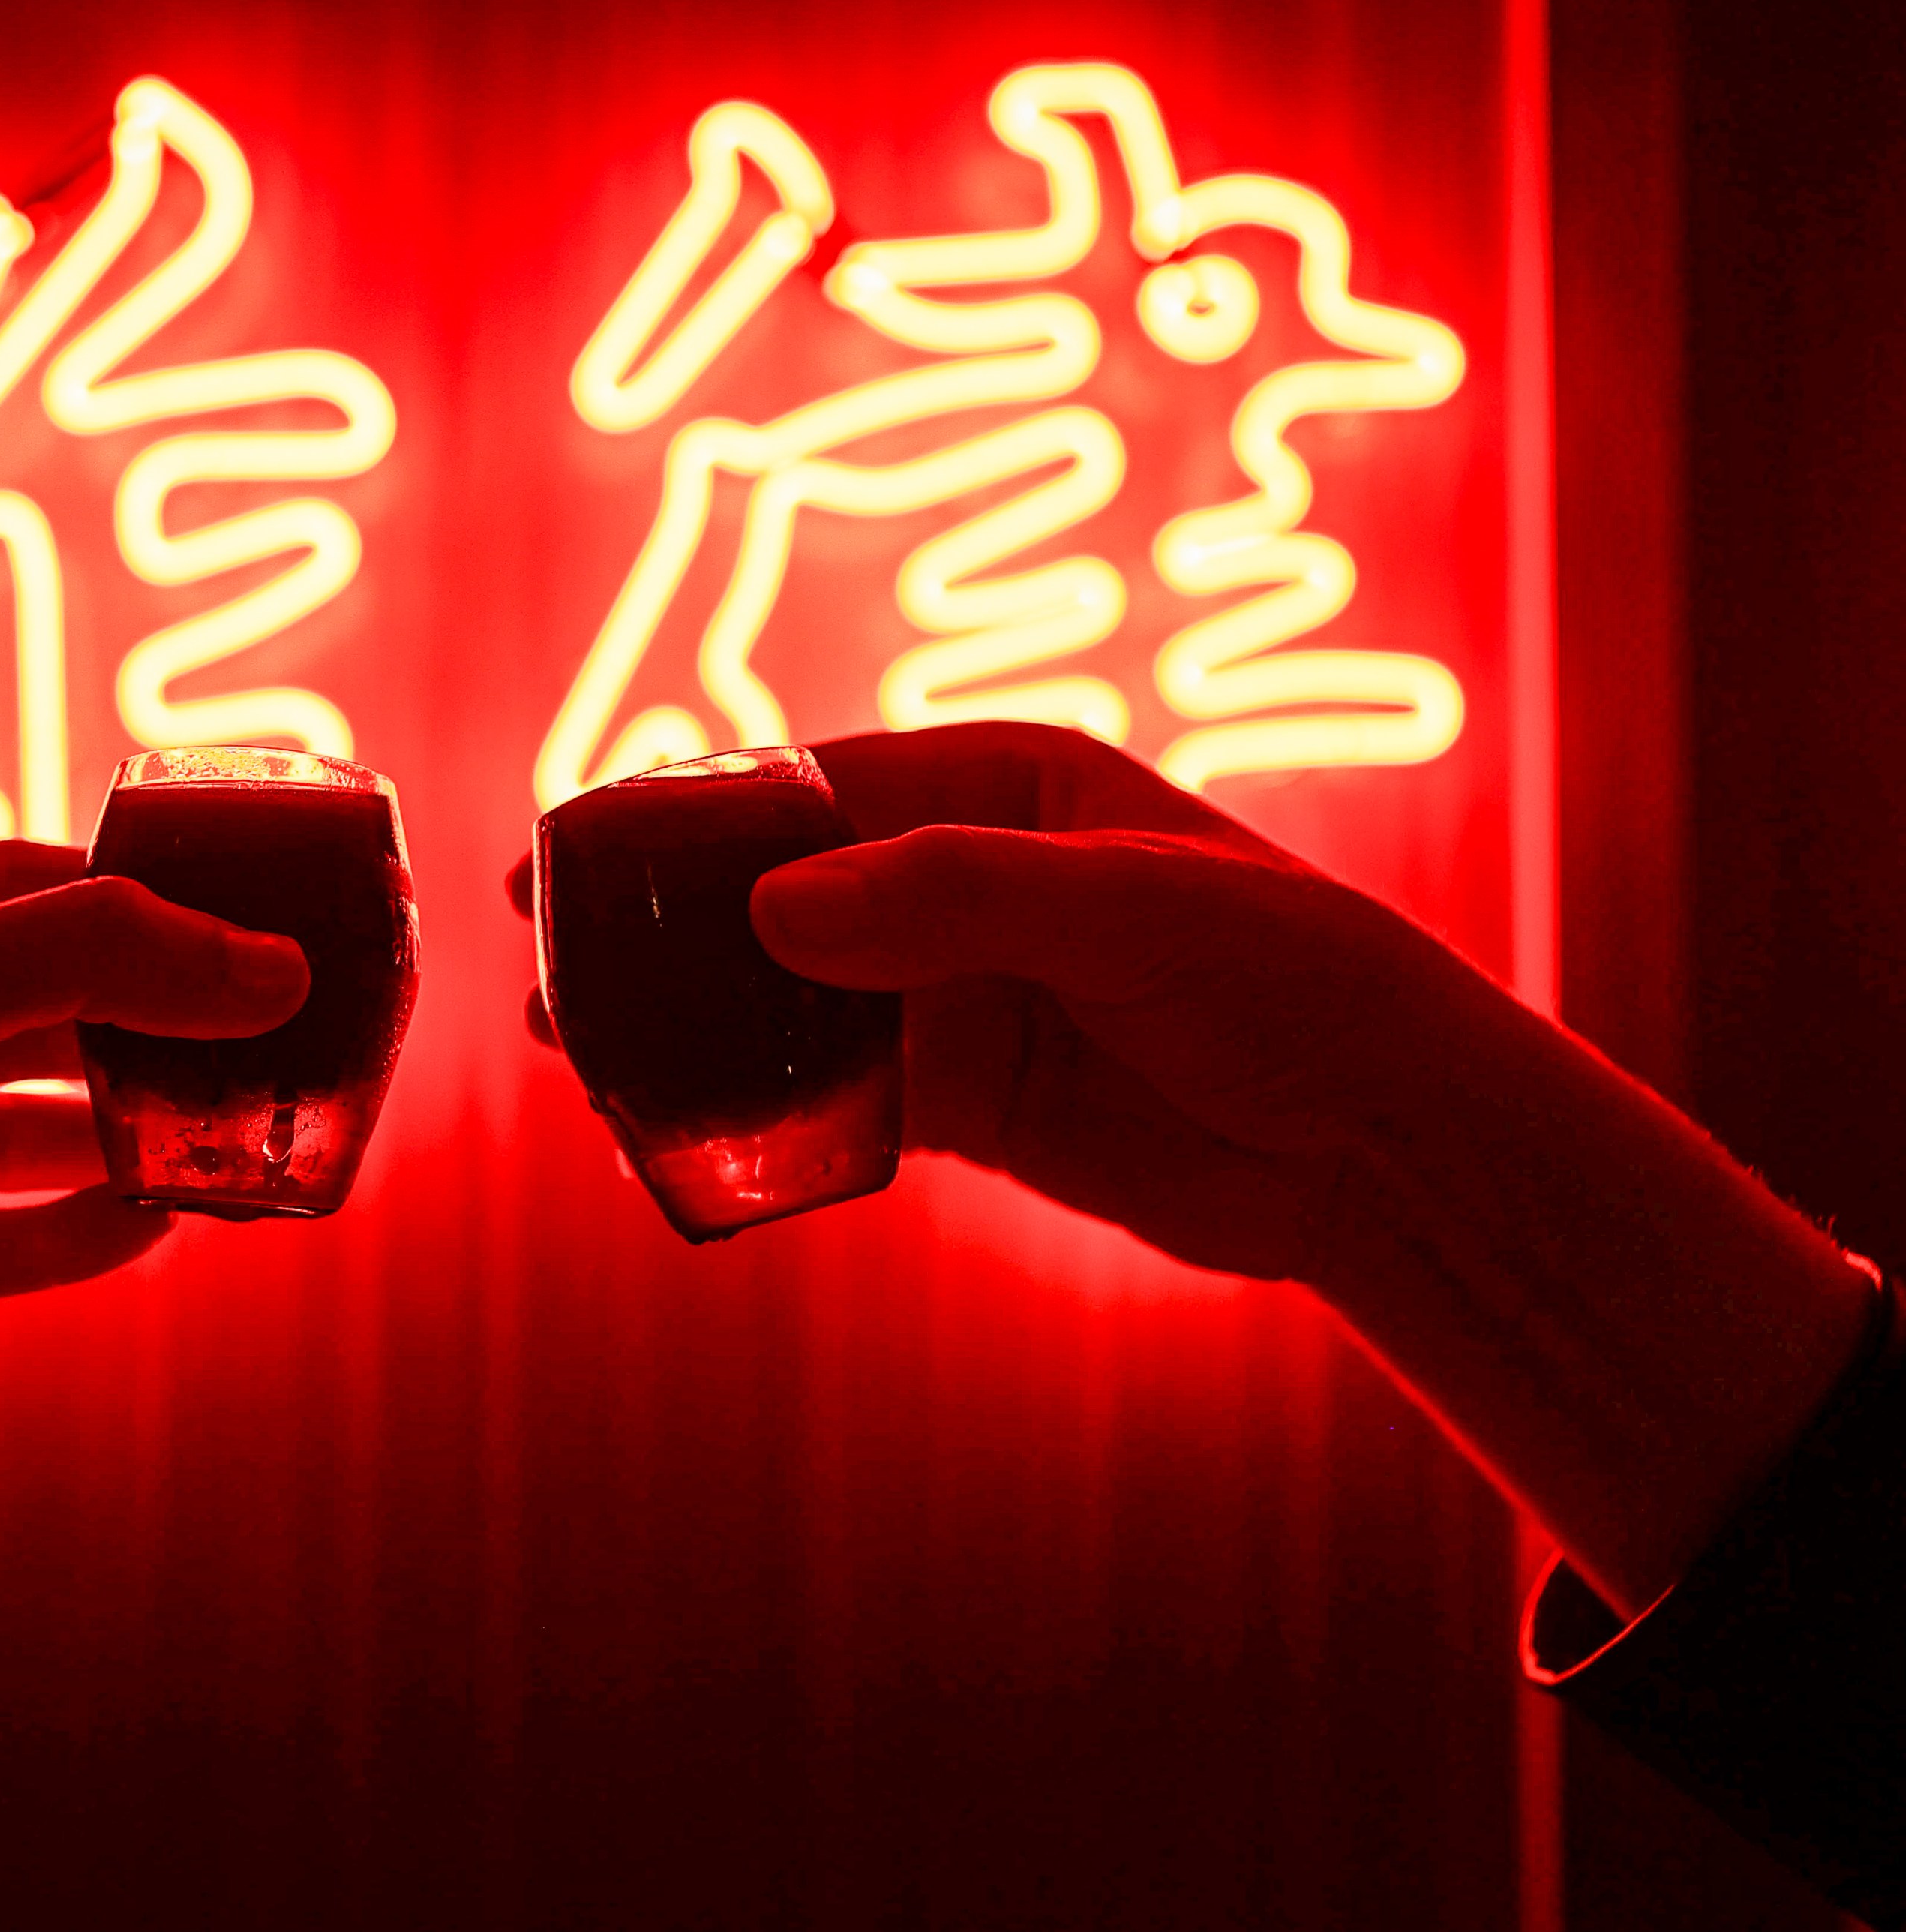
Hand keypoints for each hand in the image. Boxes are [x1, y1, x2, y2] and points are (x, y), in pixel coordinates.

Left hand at [0, 841, 307, 1495]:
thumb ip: (78, 965)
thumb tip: (262, 966)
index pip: (36, 882)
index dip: (160, 908)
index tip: (280, 942)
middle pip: (42, 1009)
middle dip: (159, 1028)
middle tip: (289, 1051)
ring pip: (21, 1131)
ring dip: (127, 1137)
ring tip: (246, 1146)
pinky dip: (69, 1235)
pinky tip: (160, 1232)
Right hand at [509, 724, 1438, 1277]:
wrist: (1382, 1145)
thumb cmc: (1295, 981)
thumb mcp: (1139, 910)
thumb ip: (961, 897)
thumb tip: (774, 910)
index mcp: (1002, 786)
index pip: (809, 786)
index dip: (683, 821)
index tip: (576, 856)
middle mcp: (964, 881)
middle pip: (774, 894)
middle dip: (663, 931)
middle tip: (548, 975)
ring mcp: (958, 994)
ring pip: (787, 1002)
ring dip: (693, 1027)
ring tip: (583, 1058)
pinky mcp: (966, 1102)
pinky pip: (832, 1100)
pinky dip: (759, 1114)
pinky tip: (680, 1135)